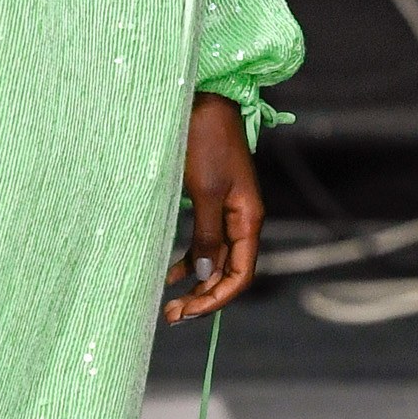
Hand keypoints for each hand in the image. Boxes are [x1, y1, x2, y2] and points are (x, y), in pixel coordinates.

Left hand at [163, 92, 263, 323]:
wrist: (202, 101)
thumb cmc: (205, 142)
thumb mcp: (205, 192)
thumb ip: (206, 234)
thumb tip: (204, 273)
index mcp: (249, 219)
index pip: (240, 274)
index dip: (217, 298)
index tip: (188, 312)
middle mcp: (241, 220)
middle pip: (227, 272)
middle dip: (203, 297)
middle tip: (171, 316)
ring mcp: (226, 212)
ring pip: (214, 260)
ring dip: (194, 283)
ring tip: (169, 304)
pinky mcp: (209, 203)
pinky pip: (203, 242)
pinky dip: (188, 260)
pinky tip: (170, 274)